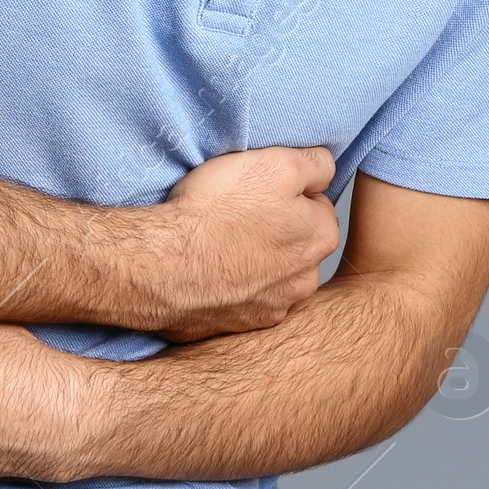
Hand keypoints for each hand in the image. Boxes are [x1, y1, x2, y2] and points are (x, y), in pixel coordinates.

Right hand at [139, 145, 340, 340]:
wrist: (163, 265)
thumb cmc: (217, 212)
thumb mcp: (276, 164)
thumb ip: (315, 164)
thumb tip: (325, 168)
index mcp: (320, 238)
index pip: (316, 204)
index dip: (286, 192)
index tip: (259, 191)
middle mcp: (305, 279)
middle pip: (295, 242)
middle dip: (274, 228)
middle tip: (237, 214)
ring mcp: (272, 307)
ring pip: (270, 274)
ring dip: (253, 261)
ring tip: (220, 244)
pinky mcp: (240, 324)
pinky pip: (242, 300)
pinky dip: (231, 286)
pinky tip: (210, 271)